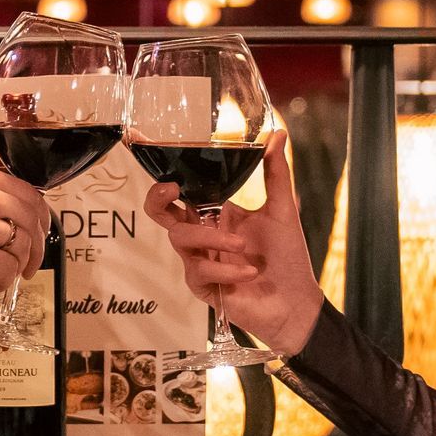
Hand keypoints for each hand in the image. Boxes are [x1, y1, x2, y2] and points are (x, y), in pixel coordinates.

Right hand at [0, 160, 53, 298]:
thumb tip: (7, 216)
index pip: (26, 191)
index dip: (38, 217)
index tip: (37, 232)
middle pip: (31, 217)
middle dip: (37, 245)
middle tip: (29, 261)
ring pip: (23, 244)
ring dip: (20, 266)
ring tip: (3, 275)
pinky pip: (8, 267)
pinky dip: (5, 280)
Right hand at [141, 134, 324, 356]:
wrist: (295, 302)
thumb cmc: (287, 257)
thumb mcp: (283, 210)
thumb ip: (276, 173)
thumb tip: (278, 133)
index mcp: (216, 212)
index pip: (182, 188)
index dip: (161, 169)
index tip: (140, 140)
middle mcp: (203, 234)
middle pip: (161, 212)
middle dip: (158, 197)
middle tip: (172, 189)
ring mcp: (199, 260)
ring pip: (180, 238)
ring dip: (213, 239)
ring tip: (243, 247)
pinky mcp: (202, 286)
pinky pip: (199, 271)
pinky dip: (227, 270)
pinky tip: (250, 272)